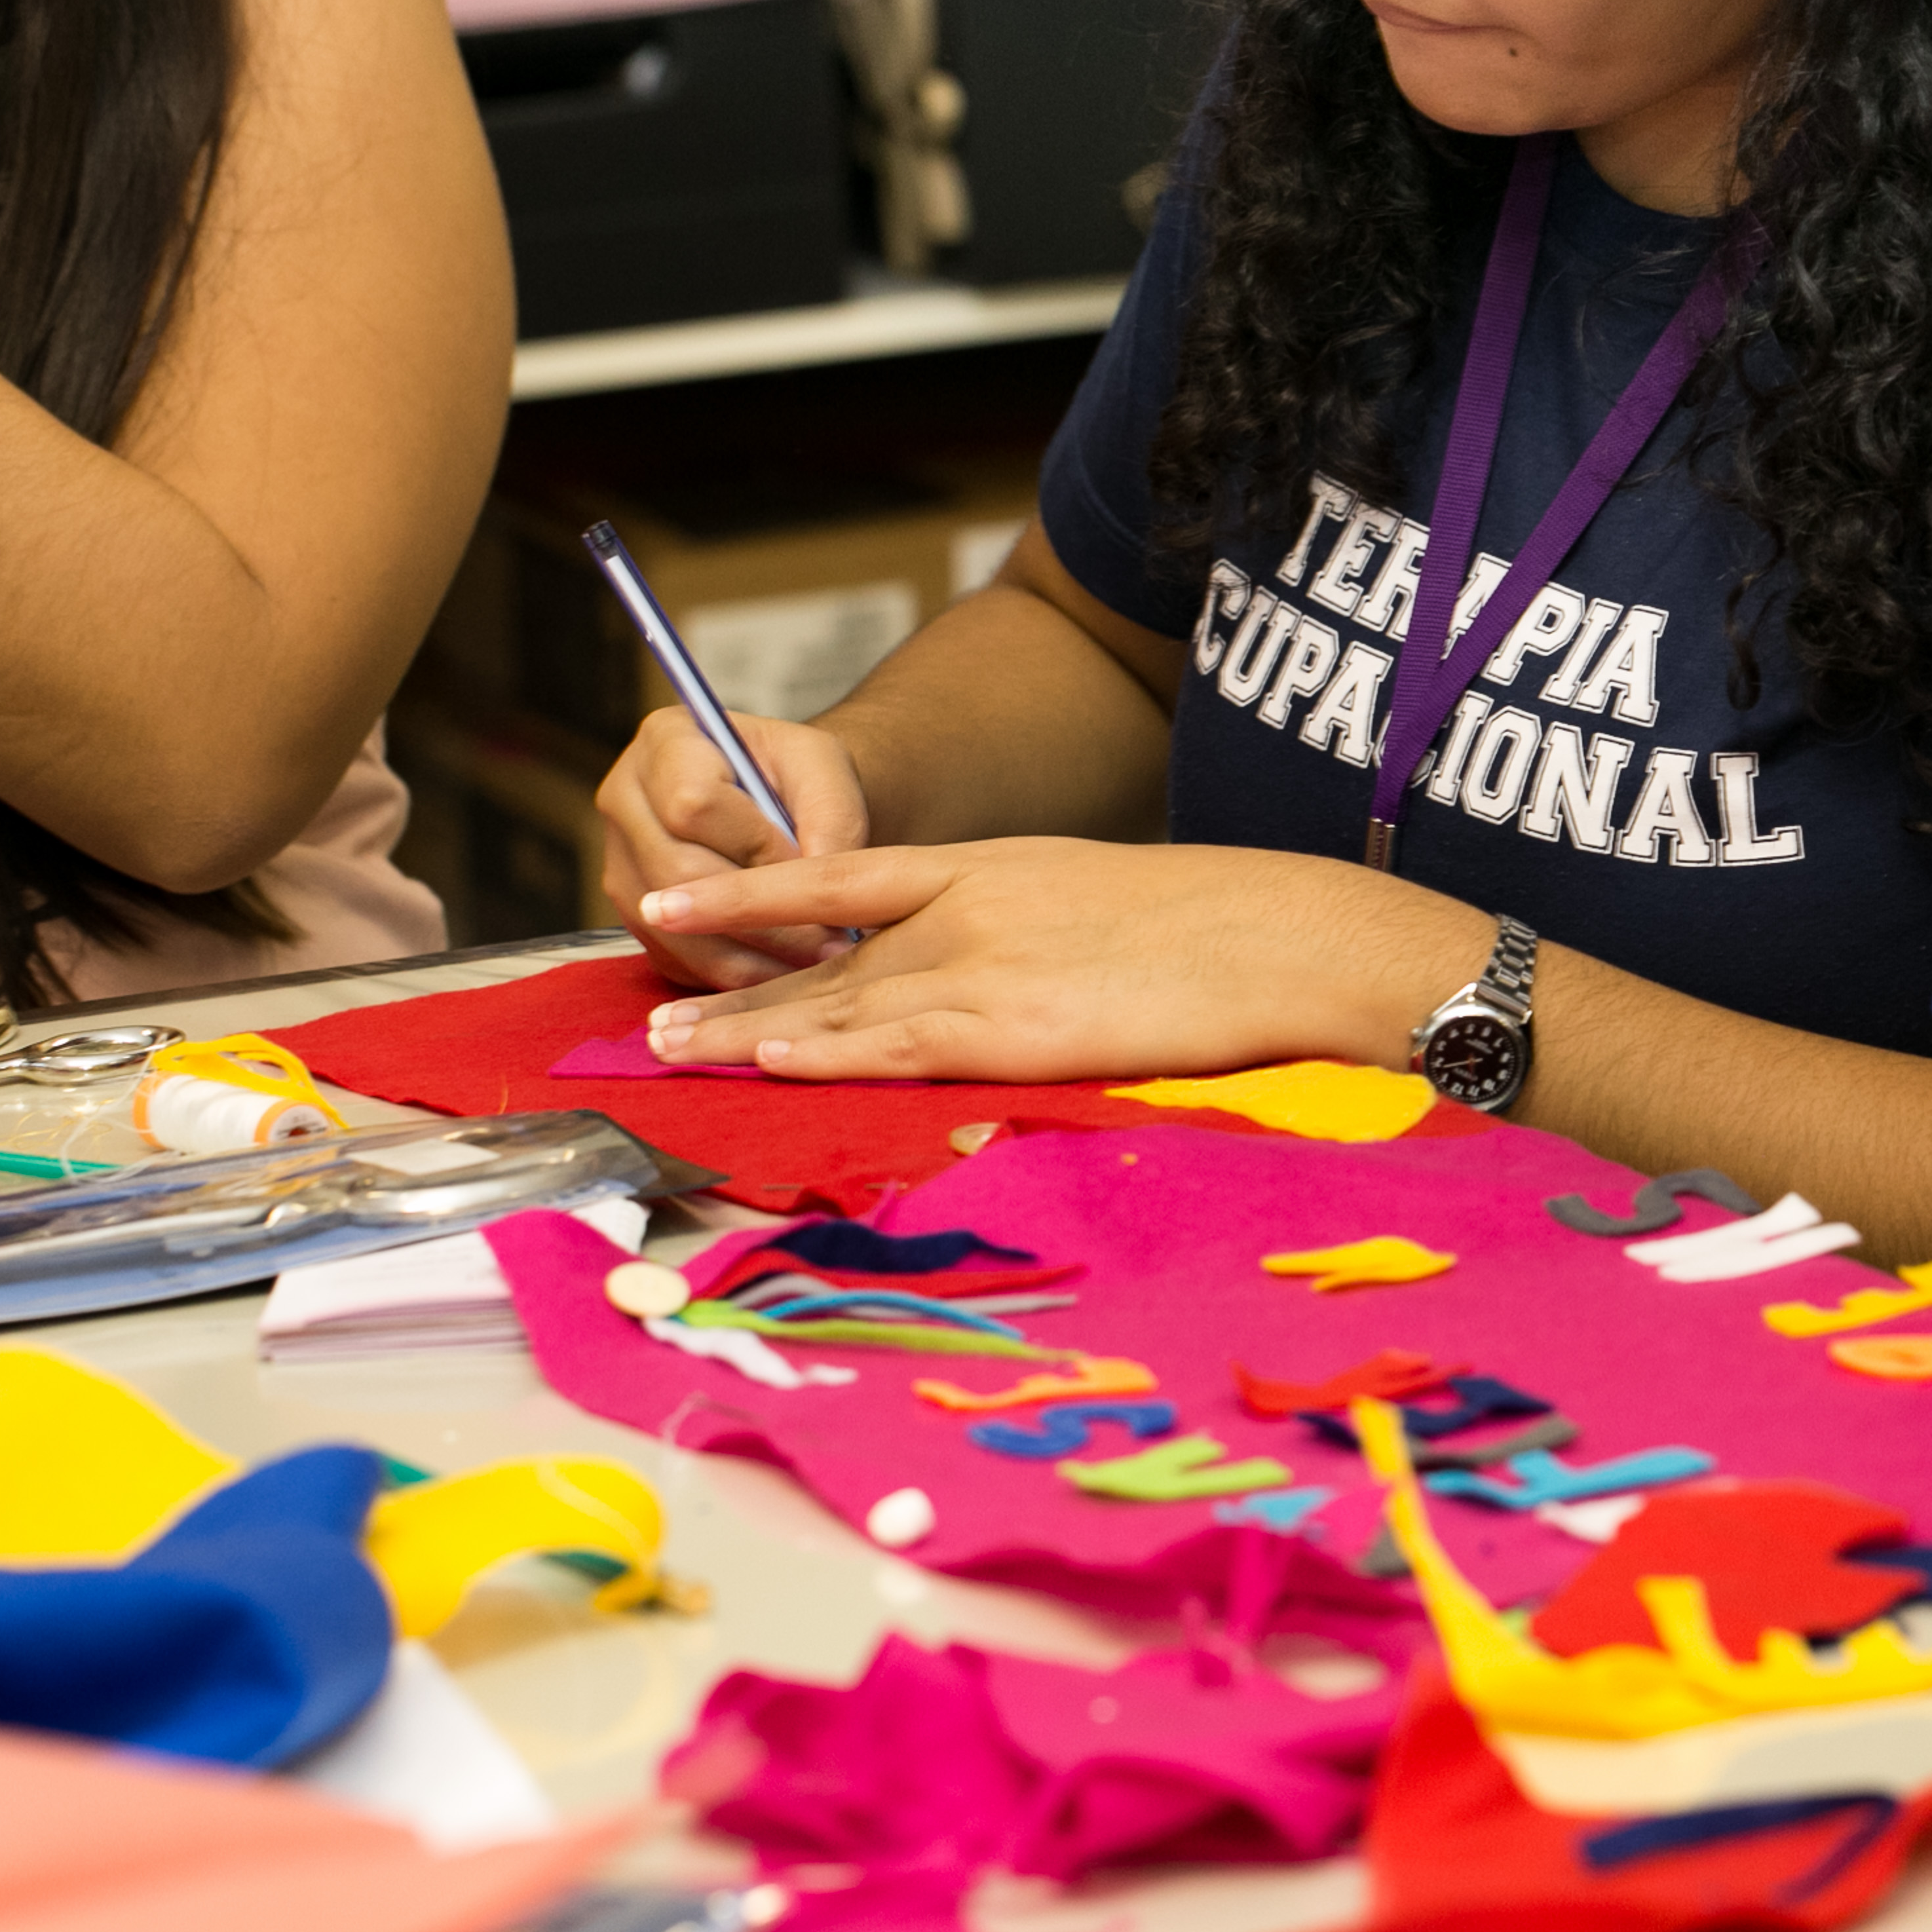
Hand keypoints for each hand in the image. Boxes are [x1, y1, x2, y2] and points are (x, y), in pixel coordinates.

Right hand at [598, 709, 871, 989]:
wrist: (785, 805)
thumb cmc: (802, 778)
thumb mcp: (827, 769)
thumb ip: (829, 815)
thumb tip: (814, 882)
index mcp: (665, 742)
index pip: (692, 804)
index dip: (758, 846)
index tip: (817, 873)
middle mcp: (624, 800)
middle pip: (674, 872)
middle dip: (758, 915)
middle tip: (830, 943)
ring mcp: (619, 863)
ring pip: (669, 928)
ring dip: (748, 956)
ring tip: (816, 969)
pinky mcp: (634, 918)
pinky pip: (674, 960)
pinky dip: (731, 978)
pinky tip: (785, 980)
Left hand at [632, 838, 1485, 1083]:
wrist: (1282, 935)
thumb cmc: (1222, 929)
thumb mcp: (1106, 902)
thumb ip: (1037, 929)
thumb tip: (1018, 975)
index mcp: (997, 868)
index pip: (846, 874)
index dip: (753, 889)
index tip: (678, 900)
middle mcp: (972, 905)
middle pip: (824, 950)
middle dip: (731, 982)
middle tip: (649, 1014)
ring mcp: (985, 963)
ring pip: (838, 1000)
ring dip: (746, 1030)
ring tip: (667, 1048)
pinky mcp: (1010, 1025)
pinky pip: (889, 1042)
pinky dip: (816, 1052)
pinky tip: (762, 1063)